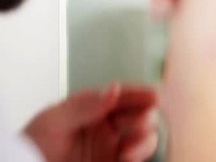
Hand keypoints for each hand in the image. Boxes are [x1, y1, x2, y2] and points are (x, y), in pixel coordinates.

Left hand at [23, 83, 157, 161]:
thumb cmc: (32, 146)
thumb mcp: (54, 120)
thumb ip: (85, 105)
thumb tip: (114, 89)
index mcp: (93, 107)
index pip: (122, 96)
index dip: (140, 93)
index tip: (155, 95)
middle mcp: (106, 126)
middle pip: (139, 115)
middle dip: (145, 116)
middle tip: (142, 121)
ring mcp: (112, 147)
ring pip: (144, 138)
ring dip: (145, 139)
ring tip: (130, 148)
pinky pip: (137, 158)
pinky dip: (139, 155)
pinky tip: (128, 157)